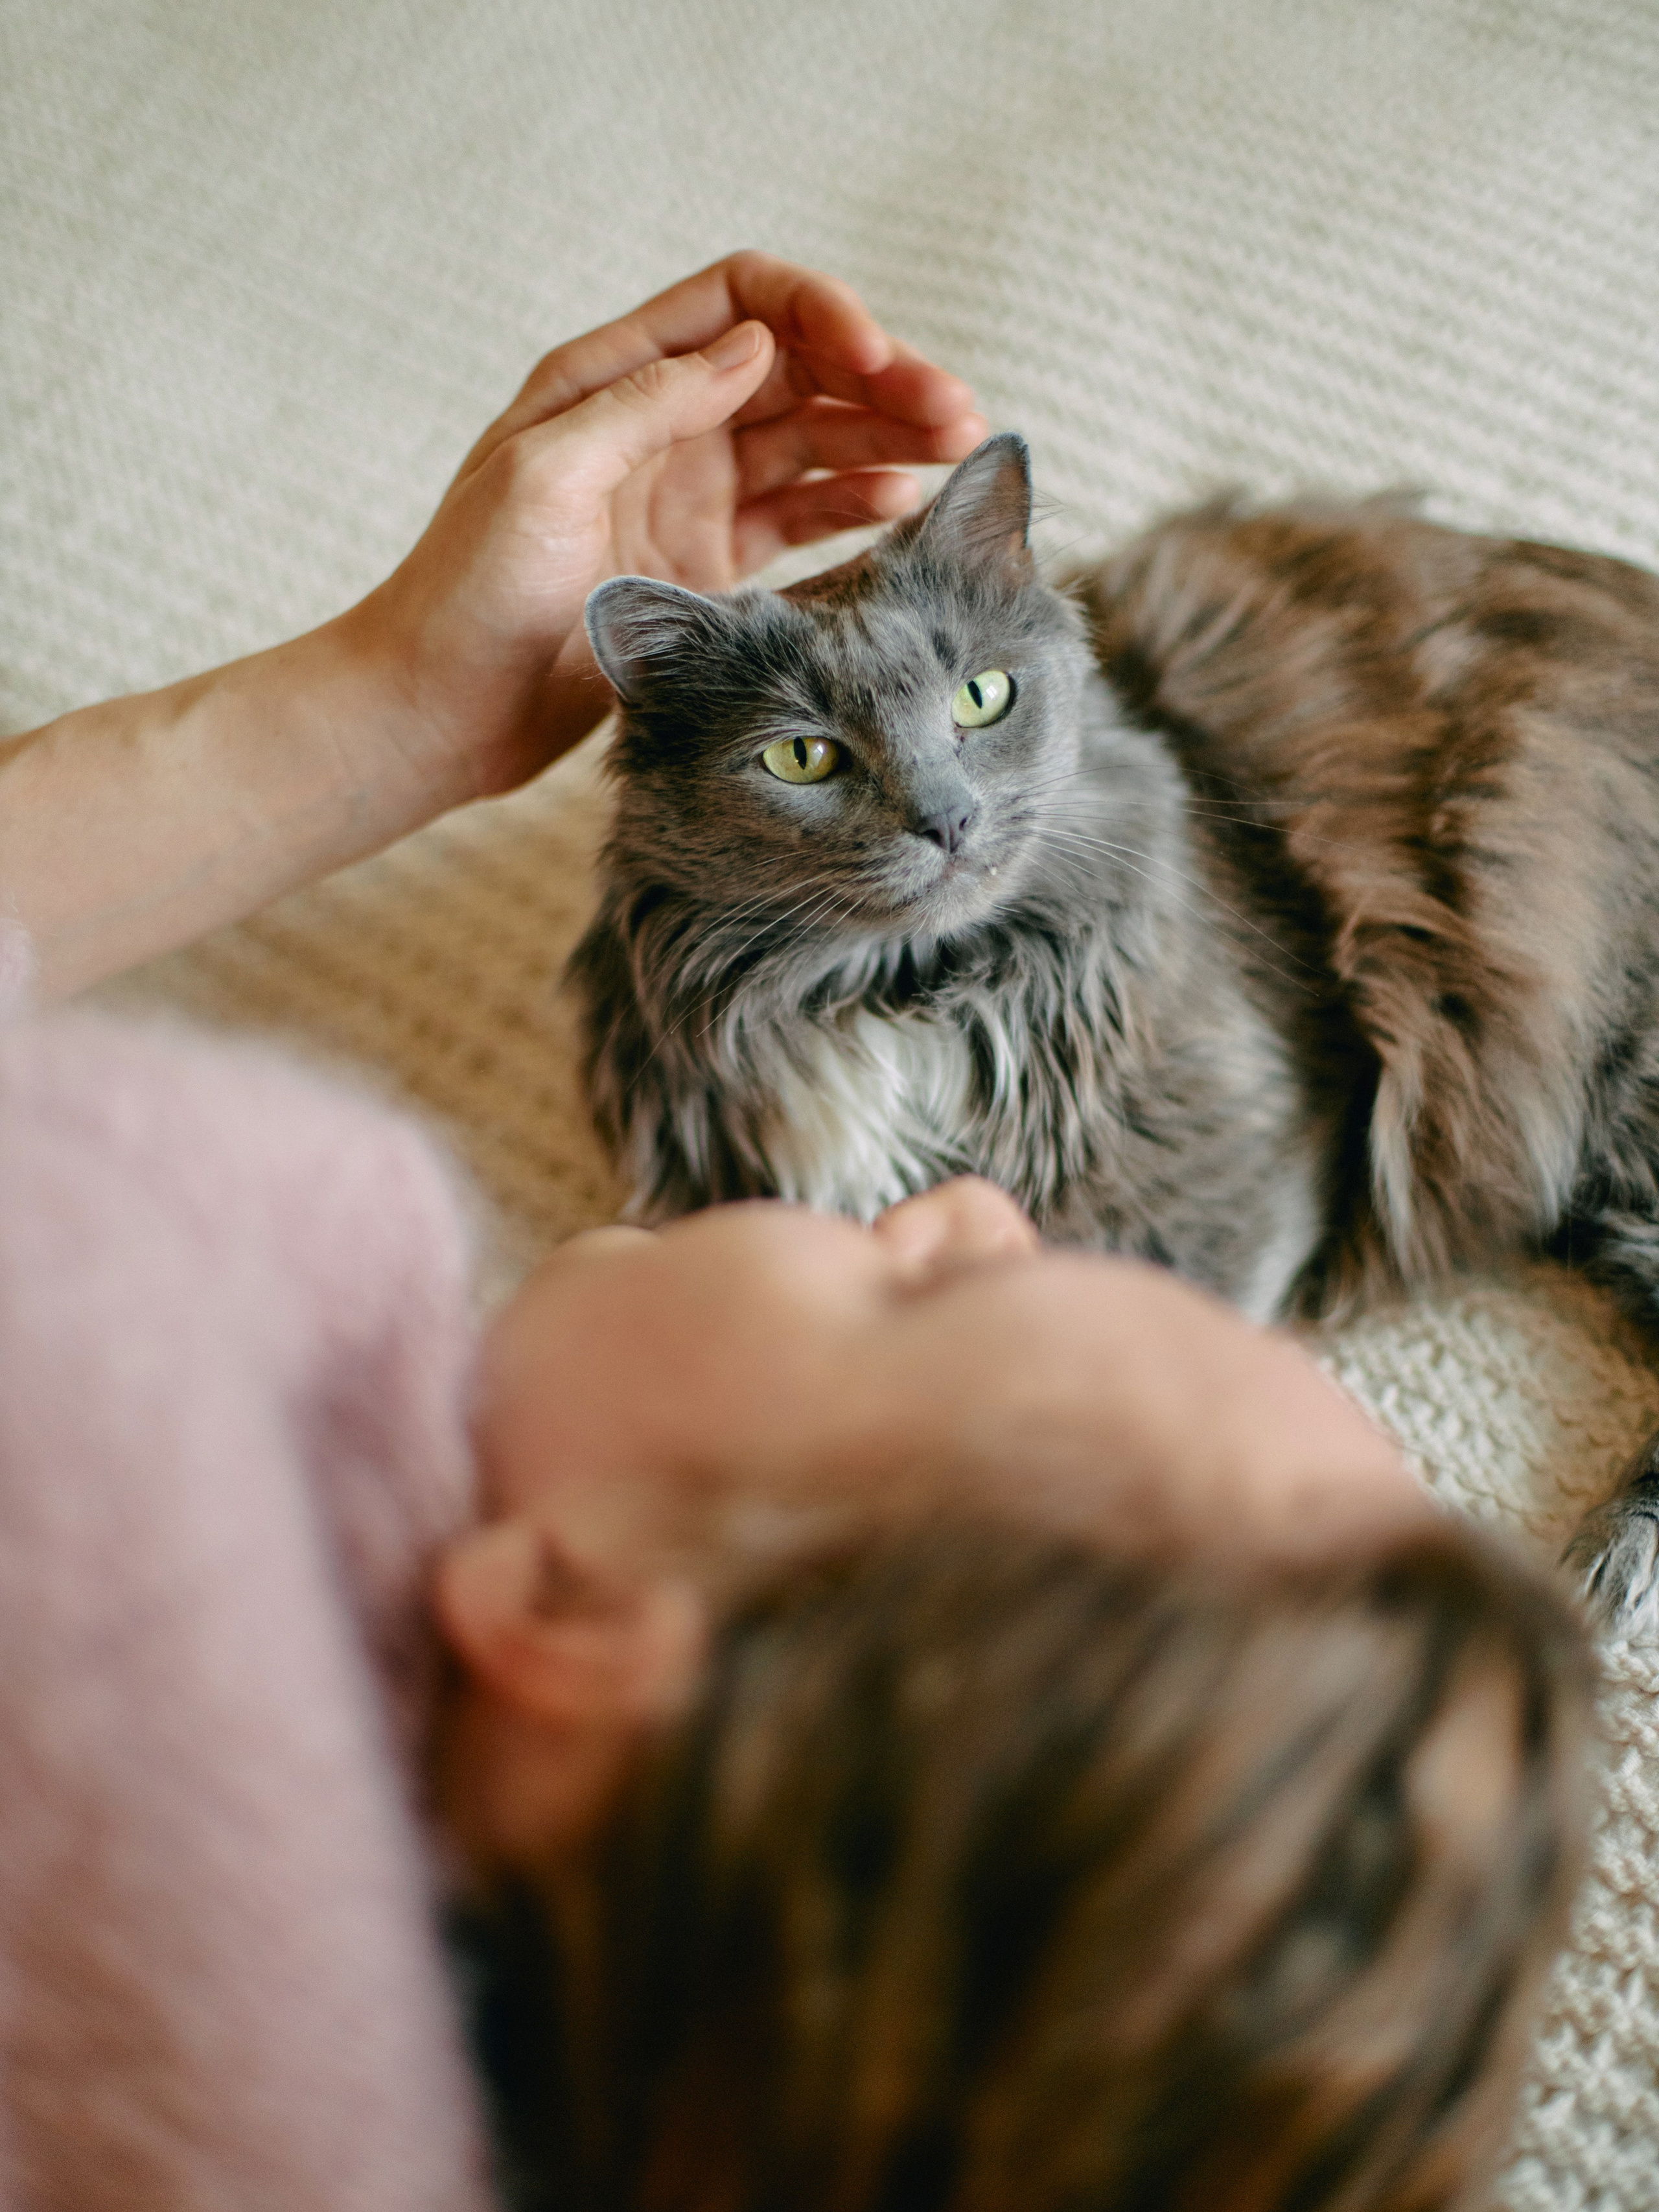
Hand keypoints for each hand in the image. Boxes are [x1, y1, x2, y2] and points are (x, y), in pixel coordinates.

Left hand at [347, 252, 986, 807]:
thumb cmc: (471, 589)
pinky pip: (800, 524)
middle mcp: (661, 428)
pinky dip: (855, 509)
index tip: (878, 356)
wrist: (444, 709)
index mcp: (613, 378)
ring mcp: (689, 500)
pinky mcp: (708, 572)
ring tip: (957, 454)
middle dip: (882, 383)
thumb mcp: (547, 474)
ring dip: (887, 442)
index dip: (821, 314)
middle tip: (957, 414)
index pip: (743, 302)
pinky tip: (904, 508)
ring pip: (812, 446)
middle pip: (797, 374)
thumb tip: (758, 344)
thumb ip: (650, 402)